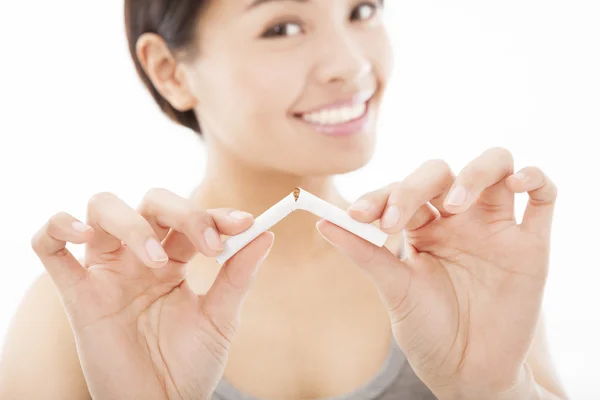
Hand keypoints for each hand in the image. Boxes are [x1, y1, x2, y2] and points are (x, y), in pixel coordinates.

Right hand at [31, 189, 273, 399]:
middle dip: (182, 212)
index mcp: (174, 260)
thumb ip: (238, 275)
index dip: (215, 214)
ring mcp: (107, 272)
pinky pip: (48, 247)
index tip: (244, 223)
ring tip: (155, 261)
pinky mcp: (77, 294)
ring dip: (131, 224)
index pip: (190, 218)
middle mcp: (139, 257)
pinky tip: (81, 234)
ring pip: (102, 209)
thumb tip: (265, 233)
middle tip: (209, 245)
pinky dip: (56, 227)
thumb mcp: (220, 318)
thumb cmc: (189, 365)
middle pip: (150, 203)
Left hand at [316, 147, 556, 398]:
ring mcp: (494, 227)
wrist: (465, 370)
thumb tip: (322, 223)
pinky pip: (544, 196)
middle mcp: (458, 220)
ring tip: (454, 204)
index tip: (357, 215)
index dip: (380, 196)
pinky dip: (535, 178)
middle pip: (442, 172)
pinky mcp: (530, 244)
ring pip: (495, 167)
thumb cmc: (427, 330)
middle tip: (397, 219)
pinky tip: (518, 183)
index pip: (402, 191)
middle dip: (415, 186)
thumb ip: (365, 253)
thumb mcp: (395, 290)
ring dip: (474, 173)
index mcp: (422, 227)